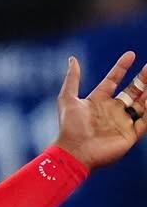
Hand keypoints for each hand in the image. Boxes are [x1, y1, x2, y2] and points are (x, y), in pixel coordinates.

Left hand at [55, 51, 146, 170]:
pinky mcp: (130, 134)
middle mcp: (111, 111)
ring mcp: (122, 122)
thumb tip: (72, 58)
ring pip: (142, 104)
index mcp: (98, 102)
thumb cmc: (69, 127)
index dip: (121, 68)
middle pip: (132, 91)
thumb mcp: (67, 99)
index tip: (131, 55)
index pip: (113, 81)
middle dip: (142, 79)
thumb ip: (72, 79)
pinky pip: (146, 120)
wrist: (74, 151)